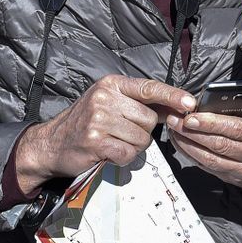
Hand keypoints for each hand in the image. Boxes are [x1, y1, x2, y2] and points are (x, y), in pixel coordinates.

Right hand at [14, 75, 195, 194]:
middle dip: (142, 130)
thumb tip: (176, 109)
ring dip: (132, 146)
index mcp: (111, 84)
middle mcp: (105, 98)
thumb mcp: (109, 103)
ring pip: (141, 138)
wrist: (51, 143)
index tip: (190, 103)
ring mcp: (99, 120)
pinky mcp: (95, 142)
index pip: (149, 88)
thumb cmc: (85, 123)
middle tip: (121, 132)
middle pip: (148, 119)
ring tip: (113, 142)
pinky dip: (123, 158)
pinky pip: (128, 154)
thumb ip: (139, 103)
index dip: (172, 96)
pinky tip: (108, 153)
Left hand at [167, 107, 241, 196]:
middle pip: (220, 145)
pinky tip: (180, 142)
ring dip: (188, 144)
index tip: (193, 116)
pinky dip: (191, 155)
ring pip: (210, 159)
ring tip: (173, 128)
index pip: (238, 130)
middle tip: (176, 119)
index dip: (214, 124)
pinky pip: (207, 167)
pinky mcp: (231, 179)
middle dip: (194, 132)